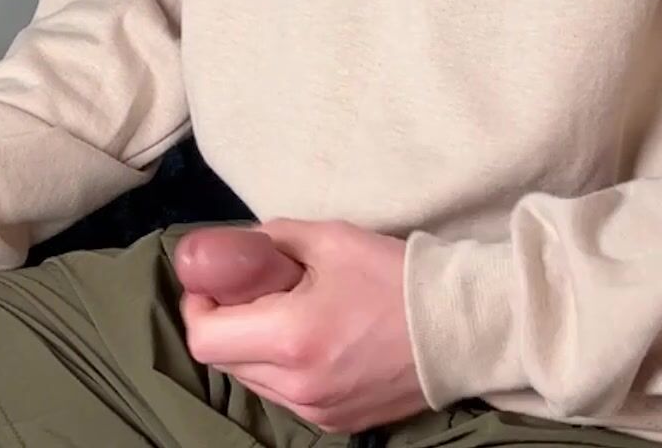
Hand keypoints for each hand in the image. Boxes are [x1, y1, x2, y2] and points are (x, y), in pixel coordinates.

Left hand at [181, 220, 424, 432]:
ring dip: (252, 349)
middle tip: (249, 292)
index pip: (205, 338)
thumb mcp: (332, 238)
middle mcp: (297, 384)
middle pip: (223, 361)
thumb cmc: (396, 276)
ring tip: (286, 316)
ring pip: (252, 382)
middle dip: (224, 324)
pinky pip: (284, 397)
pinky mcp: (335, 423)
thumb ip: (274, 239)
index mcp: (291, 337)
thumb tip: (239, 246)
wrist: (462, 328)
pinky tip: (312, 342)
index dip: (199, 306)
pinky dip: (282, 370)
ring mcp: (316, 410)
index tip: (214, 282)